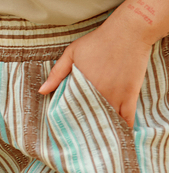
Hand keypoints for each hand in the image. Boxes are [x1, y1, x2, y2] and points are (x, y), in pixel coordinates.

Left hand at [38, 12, 152, 126]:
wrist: (128, 33)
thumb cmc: (97, 41)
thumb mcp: (71, 53)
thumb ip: (56, 73)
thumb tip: (42, 91)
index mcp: (81, 85)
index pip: (71, 109)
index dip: (68, 119)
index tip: (65, 128)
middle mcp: (98, 93)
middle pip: (88, 117)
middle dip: (84, 127)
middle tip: (80, 137)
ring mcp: (115, 95)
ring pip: (107, 119)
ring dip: (102, 128)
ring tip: (97, 139)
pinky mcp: (130, 94)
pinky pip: (128, 117)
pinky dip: (124, 127)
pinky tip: (120, 135)